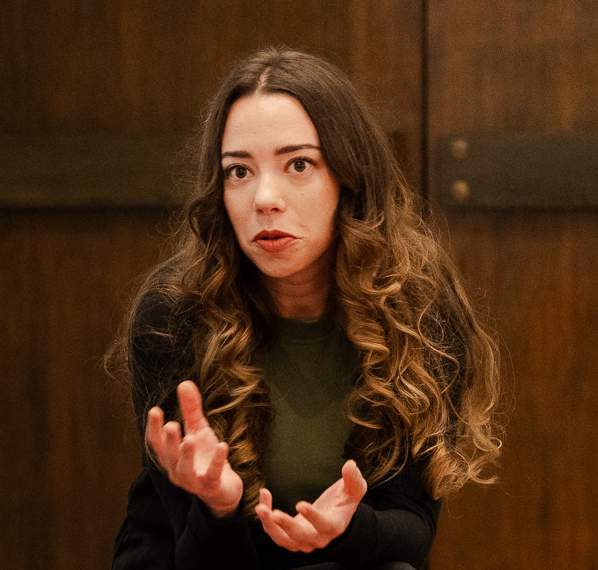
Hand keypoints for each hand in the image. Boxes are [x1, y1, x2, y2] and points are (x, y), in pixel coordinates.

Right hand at [146, 380, 242, 517]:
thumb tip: (184, 382)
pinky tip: (223, 445)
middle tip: (170, 424)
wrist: (223, 488)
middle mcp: (177, 470)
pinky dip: (217, 461)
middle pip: (168, 457)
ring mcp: (193, 481)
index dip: (154, 428)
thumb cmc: (205, 457)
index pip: (157, 443)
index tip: (155, 410)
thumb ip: (190, 409)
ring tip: (189, 438)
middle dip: (169, 441)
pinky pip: (212, 475)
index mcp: (171, 456)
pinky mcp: (211, 486)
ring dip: (186, 455)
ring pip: (184, 471)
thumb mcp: (198, 430)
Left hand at [255, 460, 366, 552]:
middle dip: (287, 526)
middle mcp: (318, 538)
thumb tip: (350, 464)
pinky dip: (266, 520)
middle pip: (301, 537)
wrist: (336, 517)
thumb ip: (353, 479)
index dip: (313, 517)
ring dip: (271, 527)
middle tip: (274, 513)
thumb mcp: (354, 490)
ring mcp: (302, 540)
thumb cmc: (345, 500)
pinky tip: (264, 499)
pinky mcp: (290, 537)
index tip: (300, 504)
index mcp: (334, 526)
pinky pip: (275, 532)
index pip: (324, 525)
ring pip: (284, 540)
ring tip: (261, 508)